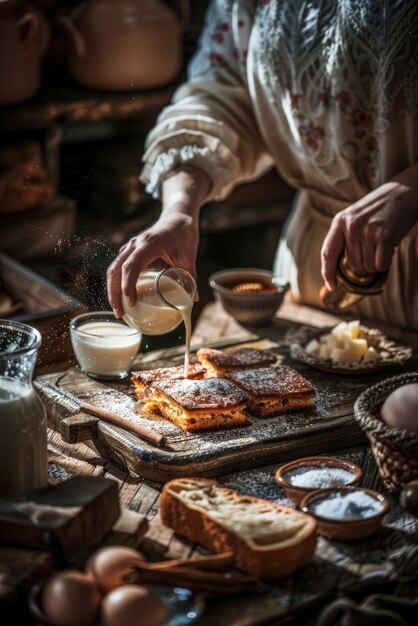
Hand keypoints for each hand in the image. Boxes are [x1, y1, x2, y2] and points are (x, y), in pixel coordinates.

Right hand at [107, 165, 209, 316]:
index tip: (131, 302)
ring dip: (113, 290)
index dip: (128, 285)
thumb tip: (193, 302)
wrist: (177, 217)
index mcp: (149, 244)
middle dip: (114, 293)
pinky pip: (118, 268)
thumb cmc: (184, 234)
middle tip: (120, 313)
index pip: (132, 266)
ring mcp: (130, 247)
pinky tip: (122, 298)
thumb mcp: (190, 256)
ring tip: (119, 310)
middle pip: (115, 270)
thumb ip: (190, 277)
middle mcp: (135, 244)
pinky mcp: (129, 251)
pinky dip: (117, 284)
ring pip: (113, 269)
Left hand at [321, 181, 417, 289]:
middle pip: (352, 264)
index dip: (327, 272)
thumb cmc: (380, 207)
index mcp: (339, 221)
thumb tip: (345, 266)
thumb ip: (346, 236)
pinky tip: (390, 246)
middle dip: (364, 263)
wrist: (404, 190)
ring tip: (382, 243)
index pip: (327, 253)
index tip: (332, 285)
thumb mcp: (355, 216)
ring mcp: (367, 231)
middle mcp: (351, 226)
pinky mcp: (384, 236)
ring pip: (367, 266)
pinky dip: (386, 261)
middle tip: (374, 248)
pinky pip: (381, 265)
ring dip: (376, 261)